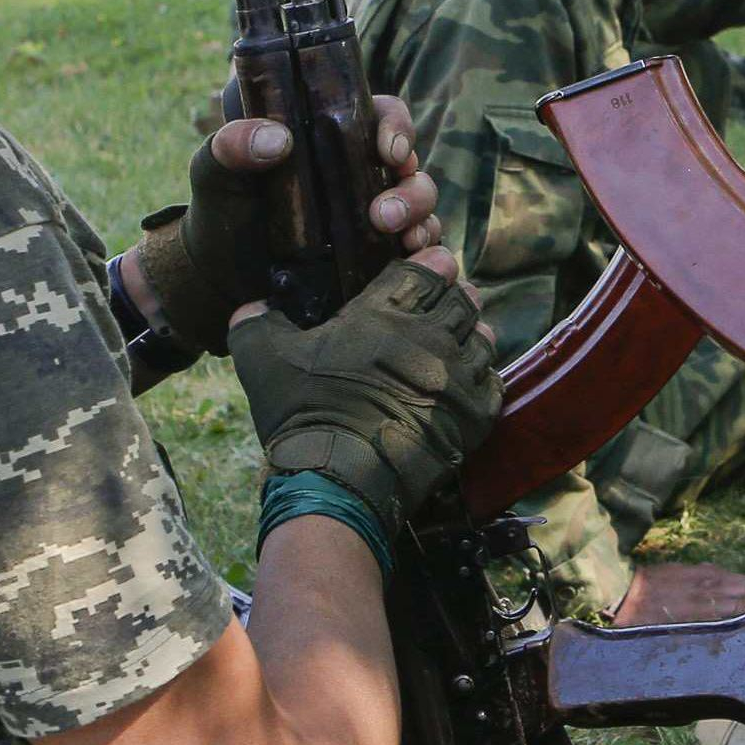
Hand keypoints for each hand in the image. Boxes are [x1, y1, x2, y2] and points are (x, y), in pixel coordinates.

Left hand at [204, 96, 447, 272]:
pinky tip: (409, 258)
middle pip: (411, 165)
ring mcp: (374, 213)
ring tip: (398, 237)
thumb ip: (231, 145)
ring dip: (419, 217)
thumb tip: (278, 139)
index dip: (397, 127)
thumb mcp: (215, 171)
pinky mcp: (381, 254)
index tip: (389, 150)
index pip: (382, 116)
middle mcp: (361, 172)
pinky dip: (425, 250)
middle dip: (411, 187)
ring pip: (422, 204)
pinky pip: (420, 246)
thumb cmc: (223, 212)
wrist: (222, 279)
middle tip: (382, 214)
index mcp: (332, 138)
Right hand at [229, 249, 497, 537]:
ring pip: (482, 338)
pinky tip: (464, 384)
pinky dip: (481, 379)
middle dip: (453, 297)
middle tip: (441, 305)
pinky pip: (492, 384)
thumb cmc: (302, 413)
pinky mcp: (472, 417)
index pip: (423, 270)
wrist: (340, 479)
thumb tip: (252, 305)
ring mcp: (455, 377)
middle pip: (460, 300)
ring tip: (454, 343)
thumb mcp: (262, 359)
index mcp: (382, 314)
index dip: (428, 265)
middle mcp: (428, 338)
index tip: (428, 268)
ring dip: (471, 336)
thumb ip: (256, 321)